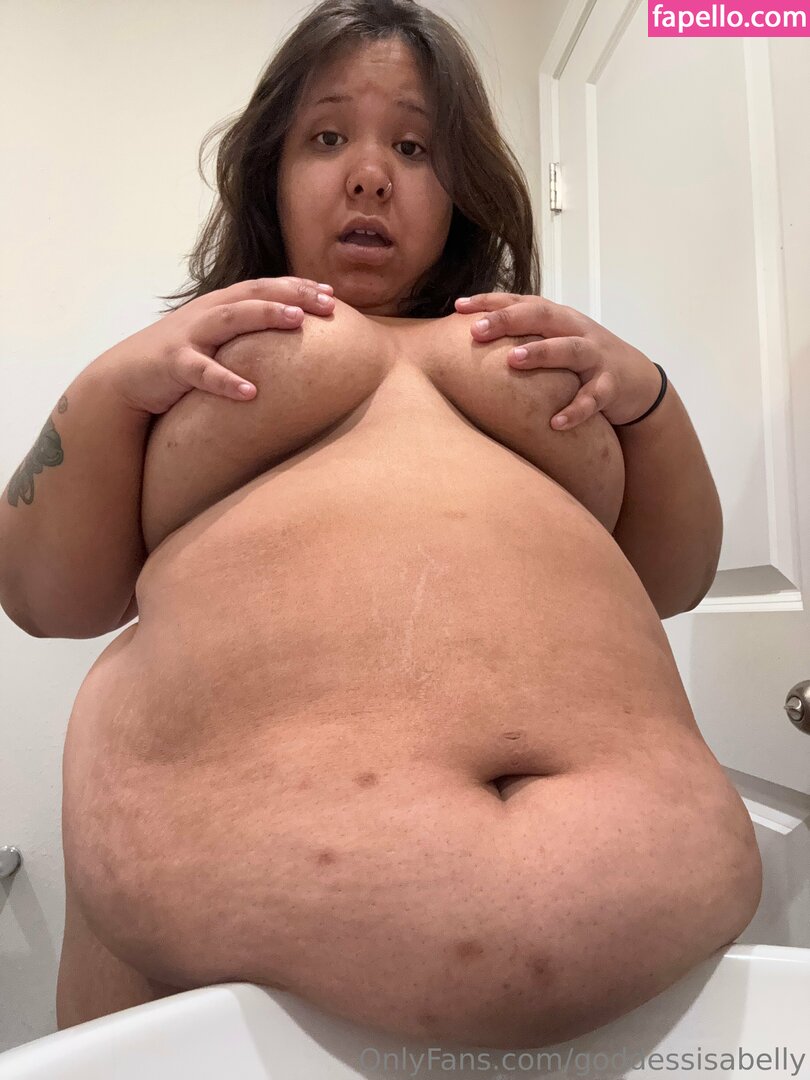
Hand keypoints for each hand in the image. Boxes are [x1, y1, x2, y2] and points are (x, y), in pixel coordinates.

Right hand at [101, 277, 335, 415]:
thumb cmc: (177, 359)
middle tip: (328, 302)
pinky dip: (226, 381)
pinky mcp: (173, 365)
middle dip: (292, 294)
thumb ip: (243, 334)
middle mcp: (207, 314)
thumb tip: (286, 340)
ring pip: (231, 319)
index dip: (297, 287)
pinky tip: (251, 393)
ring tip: (297, 321)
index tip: (331, 293)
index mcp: (219, 306)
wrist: (124, 378)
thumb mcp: (213, 340)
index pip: (264, 288)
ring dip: (265, 316)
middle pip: (254, 294)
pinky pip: (203, 372)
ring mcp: (190, 336)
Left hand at [454, 293, 661, 429]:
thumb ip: (522, 336)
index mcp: (558, 318)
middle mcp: (576, 330)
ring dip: (542, 352)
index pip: (521, 302)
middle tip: (476, 330)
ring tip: (513, 360)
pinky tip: (556, 423)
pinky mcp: (612, 385)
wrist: (638, 381)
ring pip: (570, 349)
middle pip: (542, 317)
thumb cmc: (583, 360)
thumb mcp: (554, 341)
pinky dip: (576, 409)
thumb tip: (470, 339)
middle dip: (508, 321)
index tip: (459, 306)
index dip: (491, 302)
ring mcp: (596, 356)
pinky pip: (594, 397)